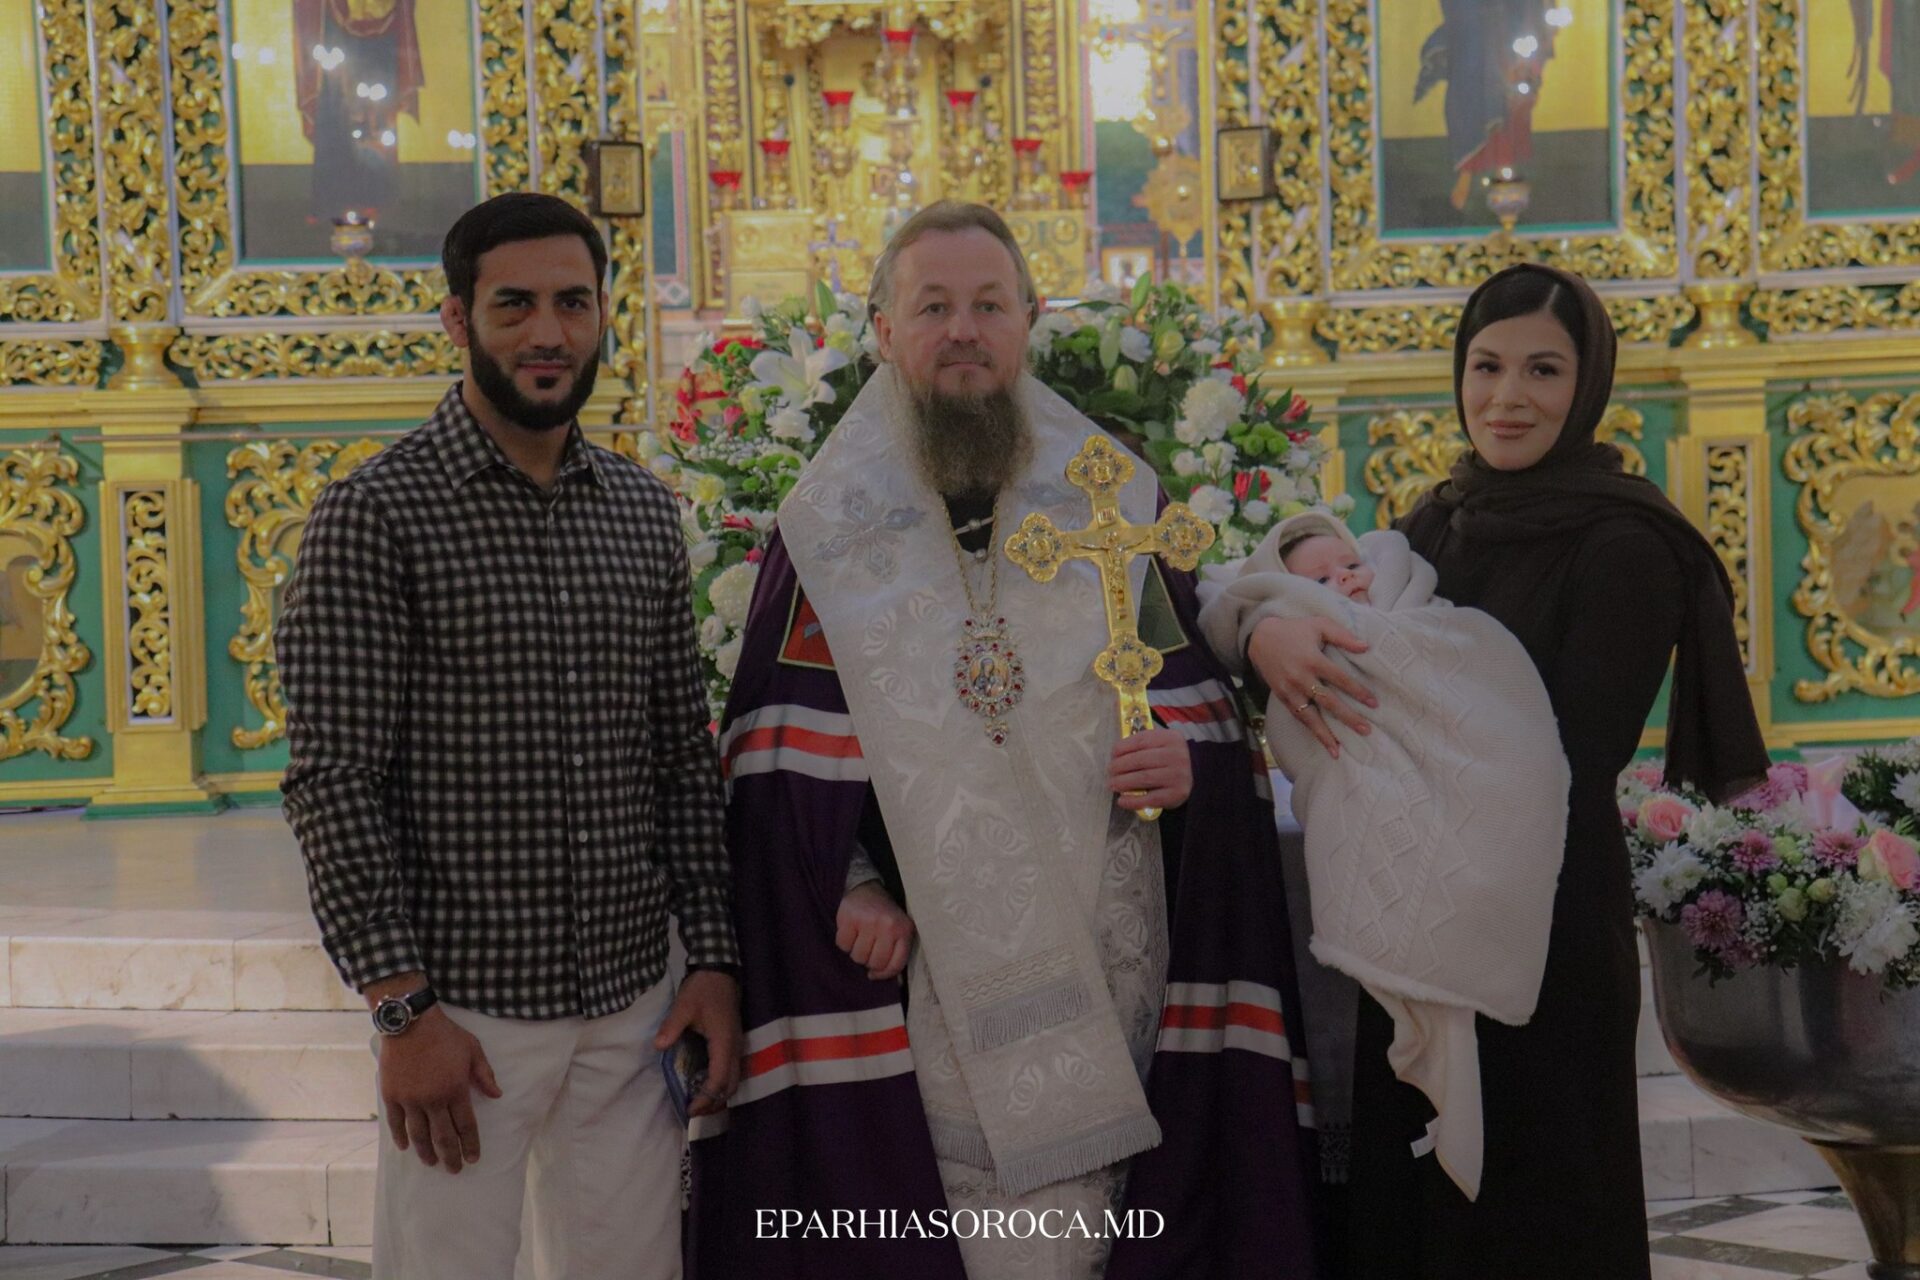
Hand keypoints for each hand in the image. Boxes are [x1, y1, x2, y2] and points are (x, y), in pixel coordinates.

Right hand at [378, 1008, 501, 1173]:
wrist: (411, 1023)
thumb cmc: (445, 1035)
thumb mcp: (473, 1049)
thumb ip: (485, 1074)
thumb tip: (497, 1095)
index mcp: (455, 1090)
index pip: (465, 1125)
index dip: (470, 1144)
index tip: (473, 1158)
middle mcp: (433, 1100)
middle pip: (443, 1136)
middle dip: (450, 1155)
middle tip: (454, 1170)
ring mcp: (410, 1099)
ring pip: (419, 1134)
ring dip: (426, 1151)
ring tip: (432, 1163)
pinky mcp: (392, 1096)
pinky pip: (396, 1123)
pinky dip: (401, 1137)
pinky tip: (406, 1147)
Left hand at [654, 970, 742, 1117]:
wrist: (720, 972)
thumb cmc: (703, 989)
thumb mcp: (683, 1005)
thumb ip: (672, 1026)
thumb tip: (659, 1046)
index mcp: (724, 1041)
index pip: (719, 1079)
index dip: (706, 1097)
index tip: (690, 1108)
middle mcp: (735, 1048)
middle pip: (730, 1086)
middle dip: (714, 1103)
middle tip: (693, 1113)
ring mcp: (737, 1046)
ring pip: (734, 1080)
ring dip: (718, 1096)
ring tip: (699, 1104)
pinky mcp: (734, 1044)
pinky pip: (731, 1072)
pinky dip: (720, 1085)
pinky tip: (704, 1086)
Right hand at [835, 881, 913, 980]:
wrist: (866, 888)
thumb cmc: (884, 915)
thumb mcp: (898, 930)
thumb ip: (898, 953)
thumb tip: (898, 985)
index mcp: (904, 930)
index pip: (896, 964)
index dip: (884, 974)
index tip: (875, 974)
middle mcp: (887, 926)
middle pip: (875, 963)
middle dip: (869, 961)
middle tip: (868, 949)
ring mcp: (868, 921)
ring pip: (858, 957)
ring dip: (856, 952)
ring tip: (860, 938)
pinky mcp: (849, 918)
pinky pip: (843, 945)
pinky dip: (844, 943)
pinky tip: (850, 932)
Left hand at [1108, 727, 1192, 811]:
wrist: (1195, 772)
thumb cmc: (1168, 757)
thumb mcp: (1160, 743)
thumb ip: (1141, 745)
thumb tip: (1115, 755)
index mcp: (1170, 738)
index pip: (1141, 741)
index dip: (1122, 748)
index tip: (1113, 755)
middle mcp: (1176, 755)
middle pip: (1140, 760)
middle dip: (1120, 766)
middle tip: (1110, 772)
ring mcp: (1178, 775)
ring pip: (1144, 778)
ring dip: (1123, 782)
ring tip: (1113, 785)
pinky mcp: (1177, 793)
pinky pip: (1151, 798)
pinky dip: (1133, 801)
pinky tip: (1122, 801)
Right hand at [1246, 616, 1376, 757]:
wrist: (1260, 638)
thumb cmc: (1294, 629)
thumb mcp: (1319, 624)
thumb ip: (1342, 636)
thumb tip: (1365, 647)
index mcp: (1312, 660)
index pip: (1340, 679)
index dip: (1357, 691)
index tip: (1373, 703)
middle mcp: (1301, 678)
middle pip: (1328, 702)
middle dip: (1347, 717)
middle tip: (1365, 730)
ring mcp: (1290, 690)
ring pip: (1310, 716)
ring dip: (1324, 734)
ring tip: (1338, 750)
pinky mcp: (1282, 697)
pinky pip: (1298, 716)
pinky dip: (1310, 730)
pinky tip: (1321, 741)